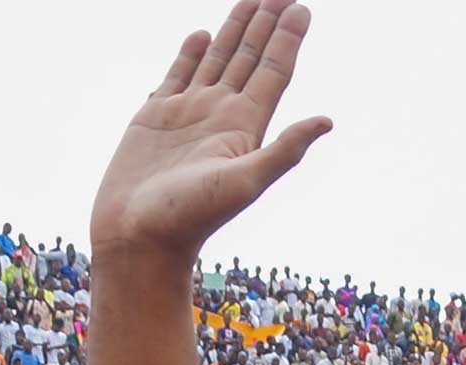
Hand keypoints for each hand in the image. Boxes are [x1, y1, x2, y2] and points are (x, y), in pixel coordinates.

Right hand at [90, 1, 331, 264]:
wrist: (138, 239)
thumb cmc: (191, 218)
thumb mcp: (245, 183)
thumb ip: (284, 150)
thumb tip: (327, 120)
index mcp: (245, 126)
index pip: (274, 72)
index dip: (288, 39)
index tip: (302, 7)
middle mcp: (220, 115)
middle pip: (250, 58)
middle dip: (265, 23)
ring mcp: (188, 114)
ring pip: (217, 60)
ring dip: (234, 31)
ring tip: (250, 0)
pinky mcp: (155, 117)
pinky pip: (178, 75)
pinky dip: (191, 52)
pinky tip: (203, 34)